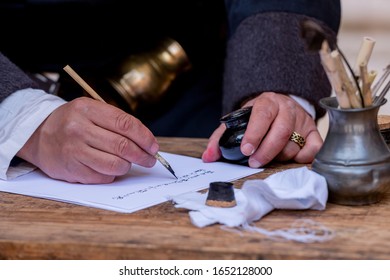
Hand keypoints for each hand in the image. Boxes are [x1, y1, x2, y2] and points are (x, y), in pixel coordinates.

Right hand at [17, 97, 158, 182]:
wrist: (38, 136)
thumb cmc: (72, 123)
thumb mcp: (90, 110)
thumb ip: (116, 122)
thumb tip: (146, 142)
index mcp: (87, 109)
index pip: (125, 124)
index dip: (145, 137)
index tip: (153, 146)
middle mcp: (79, 129)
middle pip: (123, 146)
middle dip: (143, 155)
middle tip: (150, 159)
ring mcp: (74, 150)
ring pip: (115, 164)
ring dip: (128, 166)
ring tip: (128, 163)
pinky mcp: (71, 169)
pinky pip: (103, 177)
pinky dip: (112, 175)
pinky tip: (110, 169)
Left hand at [202, 92, 322, 166]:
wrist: (278, 106)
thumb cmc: (256, 117)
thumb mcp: (237, 122)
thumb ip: (221, 138)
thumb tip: (208, 157)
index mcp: (267, 102)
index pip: (262, 116)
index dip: (254, 134)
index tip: (246, 150)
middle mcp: (287, 108)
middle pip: (281, 132)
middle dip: (266, 151)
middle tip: (254, 163)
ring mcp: (302, 120)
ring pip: (294, 144)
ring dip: (279, 157)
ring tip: (267, 158)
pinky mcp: (314, 131)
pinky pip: (314, 148)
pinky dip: (303, 157)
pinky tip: (291, 159)